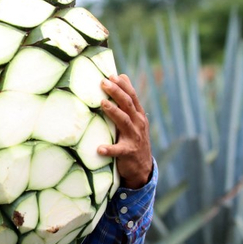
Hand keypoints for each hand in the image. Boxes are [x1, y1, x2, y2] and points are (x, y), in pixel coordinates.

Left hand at [98, 74, 153, 189]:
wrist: (142, 168)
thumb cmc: (133, 139)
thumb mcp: (134, 120)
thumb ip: (127, 101)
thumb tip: (121, 76)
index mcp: (139, 116)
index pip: (132, 96)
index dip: (123, 85)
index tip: (111, 75)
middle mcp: (138, 124)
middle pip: (127, 105)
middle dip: (116, 92)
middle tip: (103, 82)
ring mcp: (134, 138)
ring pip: (124, 122)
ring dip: (113, 112)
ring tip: (102, 104)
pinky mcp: (128, 153)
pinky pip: (118, 151)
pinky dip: (109, 149)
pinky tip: (100, 148)